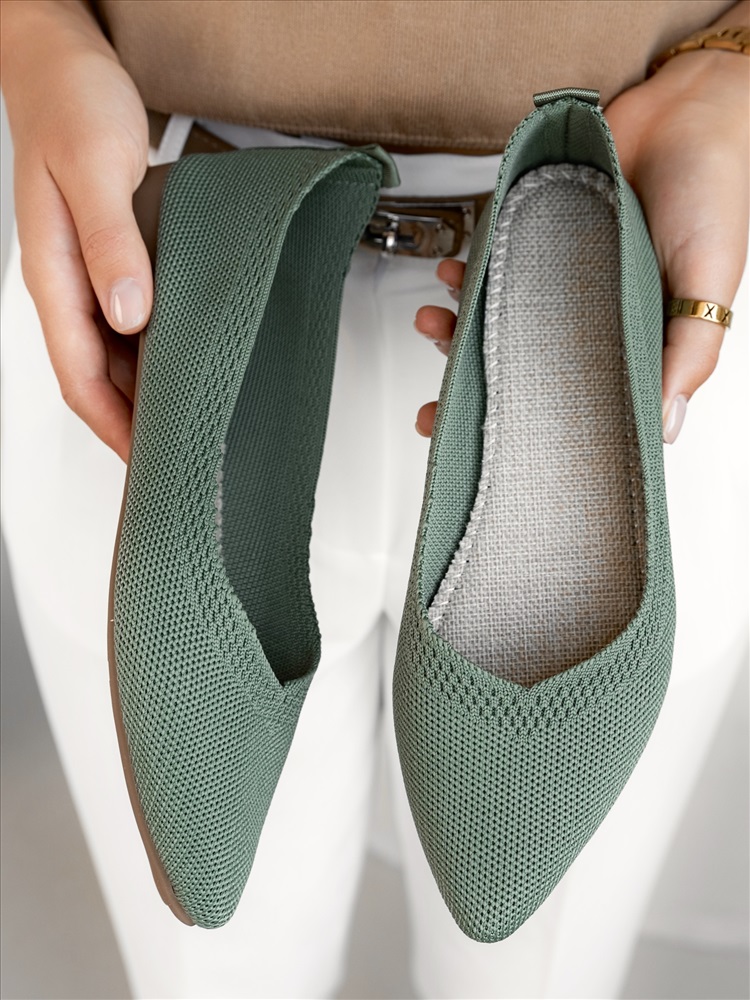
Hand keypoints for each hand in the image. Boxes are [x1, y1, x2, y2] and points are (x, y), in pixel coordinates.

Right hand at [1, 0, 151, 461]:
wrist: (62, 58)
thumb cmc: (70, 101)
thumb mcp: (95, 167)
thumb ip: (111, 244)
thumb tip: (128, 315)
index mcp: (53, 273)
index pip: (79, 375)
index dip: (114, 427)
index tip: (151, 462)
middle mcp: (67, 283)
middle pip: (96, 377)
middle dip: (132, 423)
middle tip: (180, 455)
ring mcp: (86, 273)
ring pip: (114, 355)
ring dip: (146, 392)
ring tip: (188, 420)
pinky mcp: (109, 258)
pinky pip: (130, 323)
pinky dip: (155, 350)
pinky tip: (185, 358)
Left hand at [414, 47, 748, 441]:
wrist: (689, 108)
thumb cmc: (713, 193)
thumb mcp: (709, 282)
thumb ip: (689, 352)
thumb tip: (665, 426)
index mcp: (631, 340)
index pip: (574, 401)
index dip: (530, 428)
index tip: (488, 452)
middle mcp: (590, 316)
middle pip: (521, 368)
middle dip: (474, 391)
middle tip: (432, 412)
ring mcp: (559, 278)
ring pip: (498, 320)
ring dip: (457, 329)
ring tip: (432, 325)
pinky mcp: (538, 237)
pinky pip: (492, 263)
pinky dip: (465, 273)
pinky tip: (450, 275)